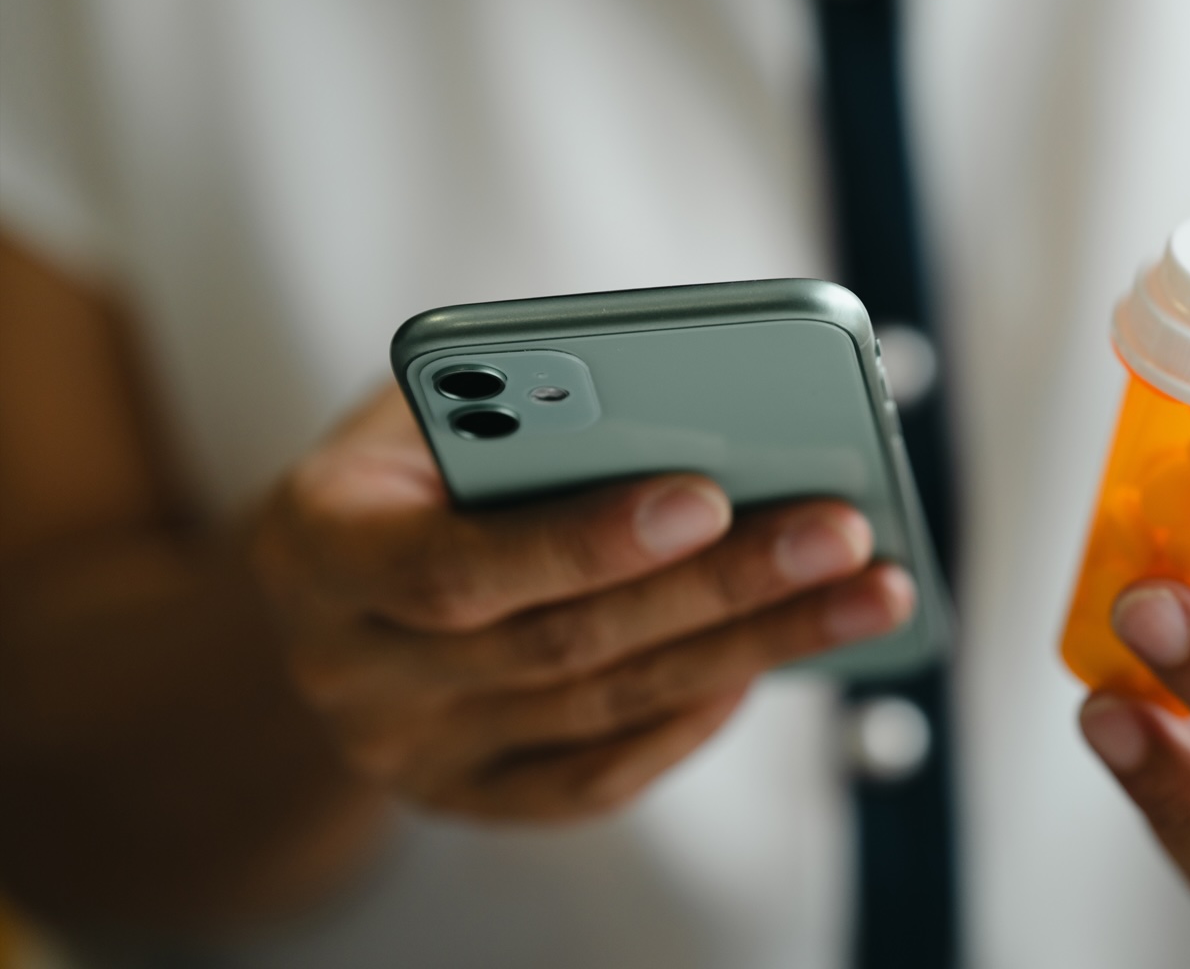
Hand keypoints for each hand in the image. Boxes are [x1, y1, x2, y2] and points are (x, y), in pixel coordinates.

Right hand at [251, 388, 911, 820]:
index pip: (452, 566)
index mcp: (317, 546)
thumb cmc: (408, 460)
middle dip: (718, 587)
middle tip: (843, 532)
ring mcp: (410, 751)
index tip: (708, 493)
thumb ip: (529, 407)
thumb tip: (716, 410)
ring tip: (865, 591)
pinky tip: (777, 657)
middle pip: (560, 645)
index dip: (582, 539)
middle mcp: (349, 670)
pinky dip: (697, 716)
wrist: (330, 585)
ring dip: (752, 646)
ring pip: (604, 707)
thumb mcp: (431, 403)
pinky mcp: (470, 794)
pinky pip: (599, 776)